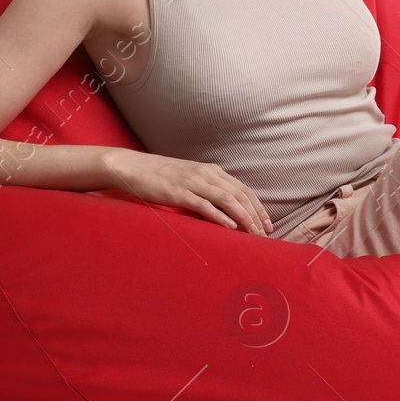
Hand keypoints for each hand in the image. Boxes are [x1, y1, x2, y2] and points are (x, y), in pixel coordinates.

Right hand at [106, 150, 273, 234]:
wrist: (131, 166)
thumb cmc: (160, 175)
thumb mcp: (189, 178)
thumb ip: (207, 188)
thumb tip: (223, 207)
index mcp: (211, 170)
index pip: (243, 189)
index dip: (258, 207)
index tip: (267, 224)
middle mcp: (206, 174)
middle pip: (240, 195)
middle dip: (256, 215)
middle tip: (266, 233)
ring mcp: (193, 182)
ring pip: (227, 200)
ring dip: (243, 218)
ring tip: (253, 234)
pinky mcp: (178, 192)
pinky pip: (204, 205)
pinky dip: (220, 216)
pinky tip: (230, 227)